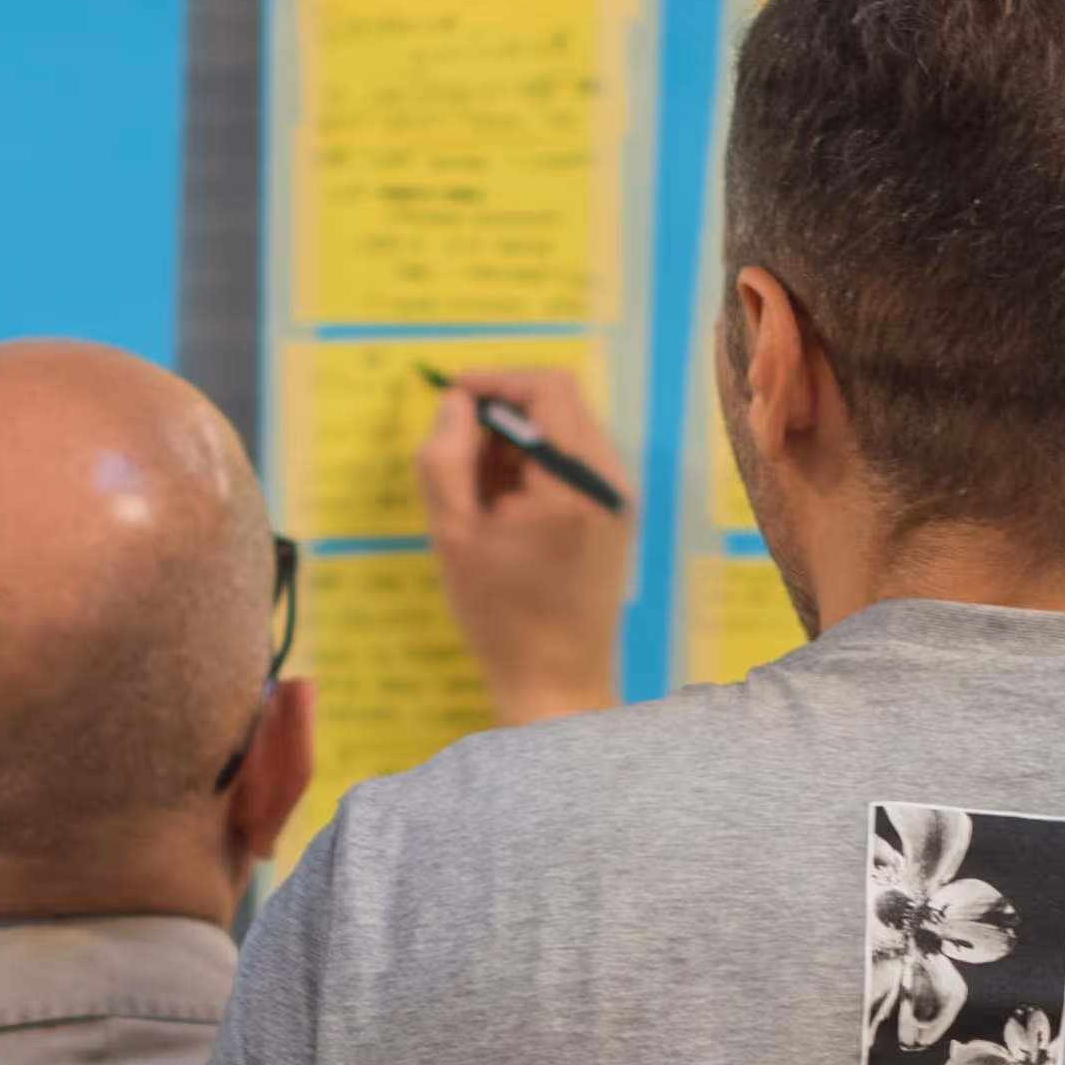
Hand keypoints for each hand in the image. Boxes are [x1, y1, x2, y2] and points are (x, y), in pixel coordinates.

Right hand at [417, 368, 635, 726]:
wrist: (557, 684)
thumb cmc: (501, 617)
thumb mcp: (454, 535)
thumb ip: (446, 459)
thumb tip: (454, 404)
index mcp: (577, 481)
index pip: (548, 388)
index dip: (494, 381)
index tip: (451, 400)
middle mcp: (610, 481)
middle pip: (559, 406)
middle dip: (501, 417)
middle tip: (458, 459)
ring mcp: (618, 500)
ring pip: (563, 435)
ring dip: (515, 448)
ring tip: (479, 499)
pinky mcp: (614, 518)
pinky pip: (573, 467)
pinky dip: (534, 472)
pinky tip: (504, 516)